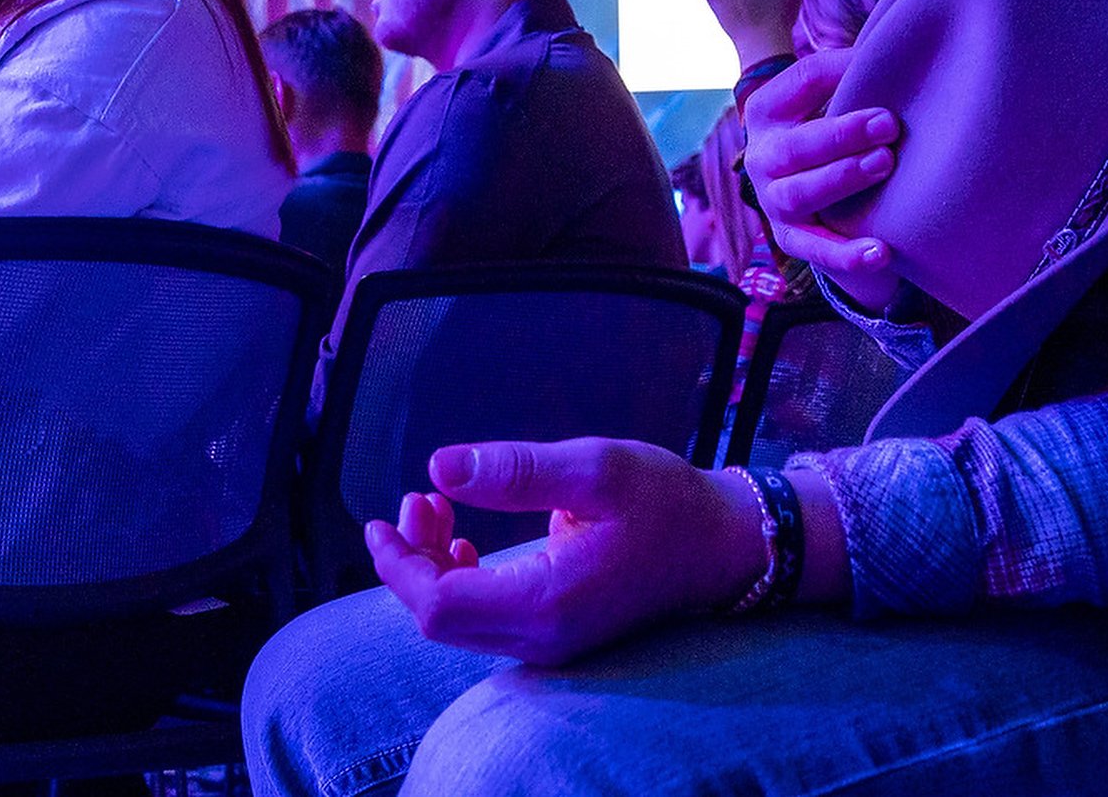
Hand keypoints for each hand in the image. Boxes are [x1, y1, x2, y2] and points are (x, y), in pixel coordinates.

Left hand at [366, 439, 764, 665]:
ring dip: (434, 568)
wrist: (727, 545)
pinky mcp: (558, 633)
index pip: (438, 605)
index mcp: (546, 601)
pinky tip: (466, 542)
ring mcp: (551, 642)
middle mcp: (543, 636)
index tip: (380, 519)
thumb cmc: (667, 502)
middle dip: (410, 562)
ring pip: (461, 620)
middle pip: (441, 619)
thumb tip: (441, 466)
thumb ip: (517, 470)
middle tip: (416, 501)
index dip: (397, 565)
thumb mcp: (596, 469)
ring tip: (436, 508)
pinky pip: (487, 618)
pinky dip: (462, 580)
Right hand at [742, 49, 903, 309]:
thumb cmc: (822, 125)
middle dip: (841, 134)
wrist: (791, 178)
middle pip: (795, 146)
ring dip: (842, 179)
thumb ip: (847, 71)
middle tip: (888, 124)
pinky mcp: (788, 237)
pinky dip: (845, 254)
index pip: (800, 82)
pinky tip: (881, 251)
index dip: (840, 74)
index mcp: (767, 110)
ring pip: (800, 193)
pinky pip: (814, 249)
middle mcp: (761, 155)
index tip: (880, 74)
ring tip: (884, 165)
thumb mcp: (822, 95)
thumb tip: (899, 44)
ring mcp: (771, 200)